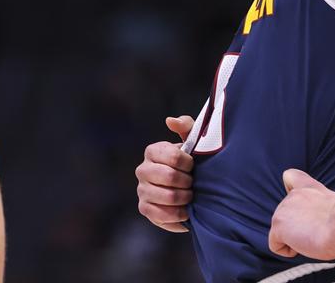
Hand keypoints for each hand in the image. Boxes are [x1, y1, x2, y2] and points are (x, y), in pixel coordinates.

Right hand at [135, 116, 195, 232]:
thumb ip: (186, 126)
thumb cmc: (191, 163)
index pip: (173, 156)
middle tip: (193, 183)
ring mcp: (141, 190)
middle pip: (169, 177)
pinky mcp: (144, 209)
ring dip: (185, 198)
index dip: (188, 163)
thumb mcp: (193, 142)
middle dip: (187, 182)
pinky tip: (185, 211)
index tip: (193, 166)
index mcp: (152, 151)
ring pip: (168, 197)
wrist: (190, 190)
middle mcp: (142, 170)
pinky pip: (161, 214)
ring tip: (190, 196)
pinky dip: (178, 214)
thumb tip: (170, 121)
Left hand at [267, 169, 334, 260]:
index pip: (290, 177)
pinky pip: (276, 245)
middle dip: (303, 230)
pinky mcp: (278, 224)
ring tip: (317, 236)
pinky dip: (288, 251)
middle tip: (323, 230)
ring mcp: (283, 209)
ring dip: (299, 240)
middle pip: (289, 219)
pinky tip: (304, 245)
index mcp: (310, 189)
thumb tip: (332, 230)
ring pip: (284, 234)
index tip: (304, 204)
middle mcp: (293, 195)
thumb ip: (328, 211)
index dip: (293, 190)